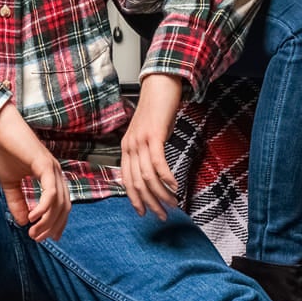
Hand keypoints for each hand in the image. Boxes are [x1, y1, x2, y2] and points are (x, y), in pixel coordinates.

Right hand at [0, 102, 70, 242]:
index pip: (61, 204)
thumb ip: (17, 201)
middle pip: (64, 206)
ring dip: (47, 221)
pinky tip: (33, 217)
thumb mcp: (9, 183)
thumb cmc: (3, 150)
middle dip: (53, 226)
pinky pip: (50, 191)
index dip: (57, 222)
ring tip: (34, 232)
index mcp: (49, 176)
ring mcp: (52, 167)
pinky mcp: (44, 164)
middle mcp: (55, 172)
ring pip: (59, 202)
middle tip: (37, 239)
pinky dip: (44, 207)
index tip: (47, 238)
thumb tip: (22, 221)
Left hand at [120, 71, 183, 217]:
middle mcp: (129, 146)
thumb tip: (156, 170)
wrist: (161, 85)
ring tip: (173, 204)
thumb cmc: (158, 110)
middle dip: (150, 202)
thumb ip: (149, 152)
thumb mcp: (150, 134)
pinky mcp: (153, 135)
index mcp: (126, 148)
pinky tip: (175, 186)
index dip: (136, 199)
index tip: (145, 212)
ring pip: (148, 177)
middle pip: (137, 183)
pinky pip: (158, 163)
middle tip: (163, 215)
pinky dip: (166, 177)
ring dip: (161, 194)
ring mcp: (140, 141)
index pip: (127, 181)